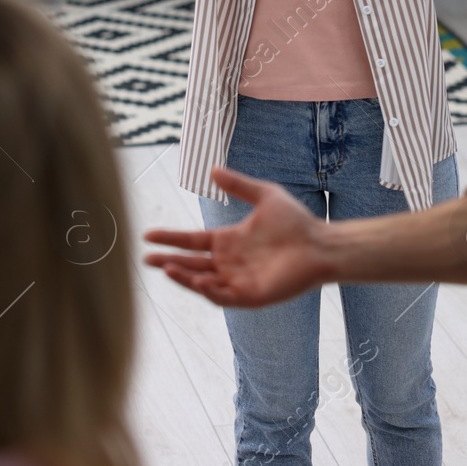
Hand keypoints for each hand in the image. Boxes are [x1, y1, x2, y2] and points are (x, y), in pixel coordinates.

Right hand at [143, 167, 327, 306]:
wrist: (320, 244)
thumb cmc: (296, 222)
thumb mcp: (264, 196)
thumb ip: (238, 185)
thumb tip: (212, 169)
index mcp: (228, 241)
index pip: (192, 241)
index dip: (171, 238)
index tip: (149, 235)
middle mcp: (229, 262)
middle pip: (191, 263)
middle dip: (168, 261)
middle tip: (146, 258)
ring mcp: (238, 281)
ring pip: (203, 281)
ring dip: (184, 276)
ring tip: (166, 267)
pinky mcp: (251, 296)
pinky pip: (224, 296)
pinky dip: (209, 290)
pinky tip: (198, 280)